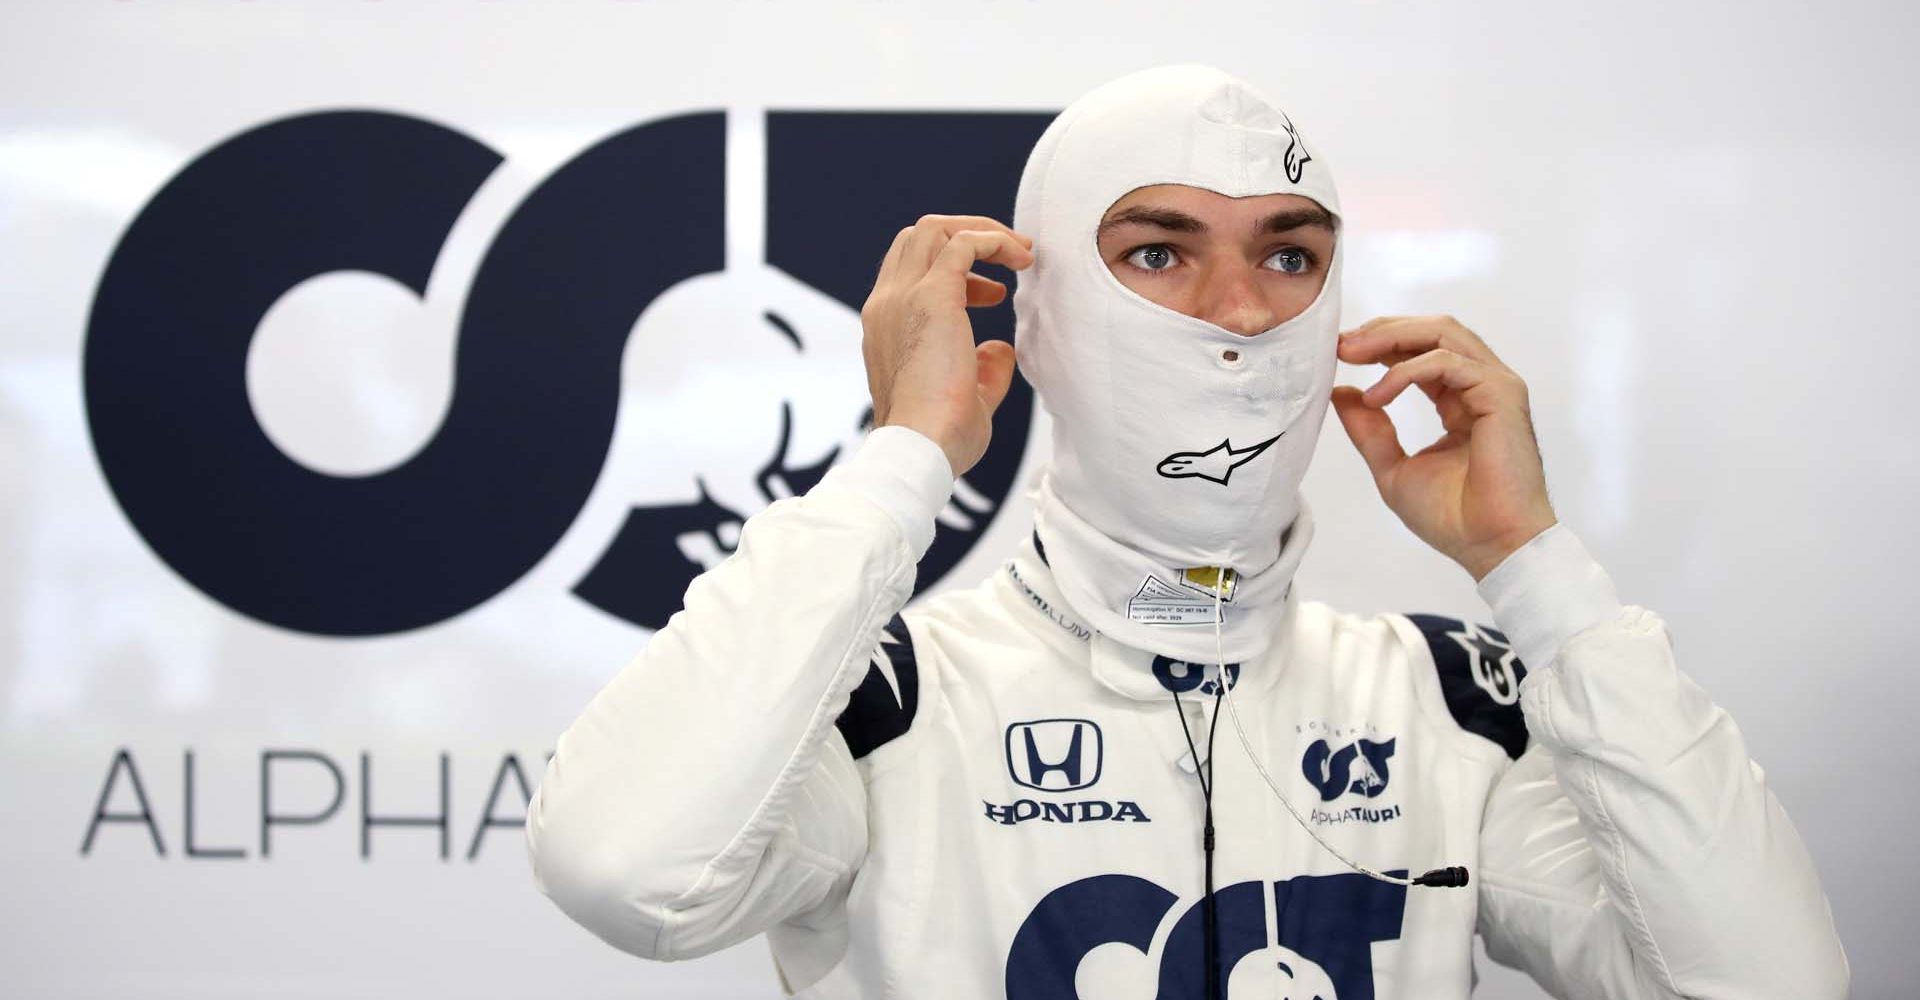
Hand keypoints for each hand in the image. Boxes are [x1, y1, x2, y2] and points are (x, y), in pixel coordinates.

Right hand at [860, 214, 1033, 475]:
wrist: (920, 448)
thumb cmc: (939, 438)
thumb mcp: (966, 398)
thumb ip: (983, 371)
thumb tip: (1000, 349)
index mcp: (885, 325)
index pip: (908, 269)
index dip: (952, 269)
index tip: (991, 294)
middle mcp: (887, 303)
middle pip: (919, 238)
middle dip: (967, 235)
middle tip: (1009, 259)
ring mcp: (904, 296)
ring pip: (936, 229)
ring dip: (982, 232)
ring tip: (1021, 253)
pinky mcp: (932, 296)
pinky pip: (964, 243)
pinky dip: (995, 241)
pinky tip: (1023, 260)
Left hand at [1329, 315, 1558, 580]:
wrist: (1489, 546)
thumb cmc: (1452, 517)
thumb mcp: (1392, 467)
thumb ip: (1369, 430)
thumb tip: (1339, 392)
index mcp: (1459, 400)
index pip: (1421, 351)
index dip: (1380, 344)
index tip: (1338, 351)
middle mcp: (1480, 385)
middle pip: (1432, 331)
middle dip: (1381, 331)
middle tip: (1339, 344)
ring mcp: (1495, 386)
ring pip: (1443, 333)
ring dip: (1391, 338)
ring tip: (1350, 354)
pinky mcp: (1501, 394)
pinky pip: (1448, 363)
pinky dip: (1406, 372)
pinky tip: (1377, 396)